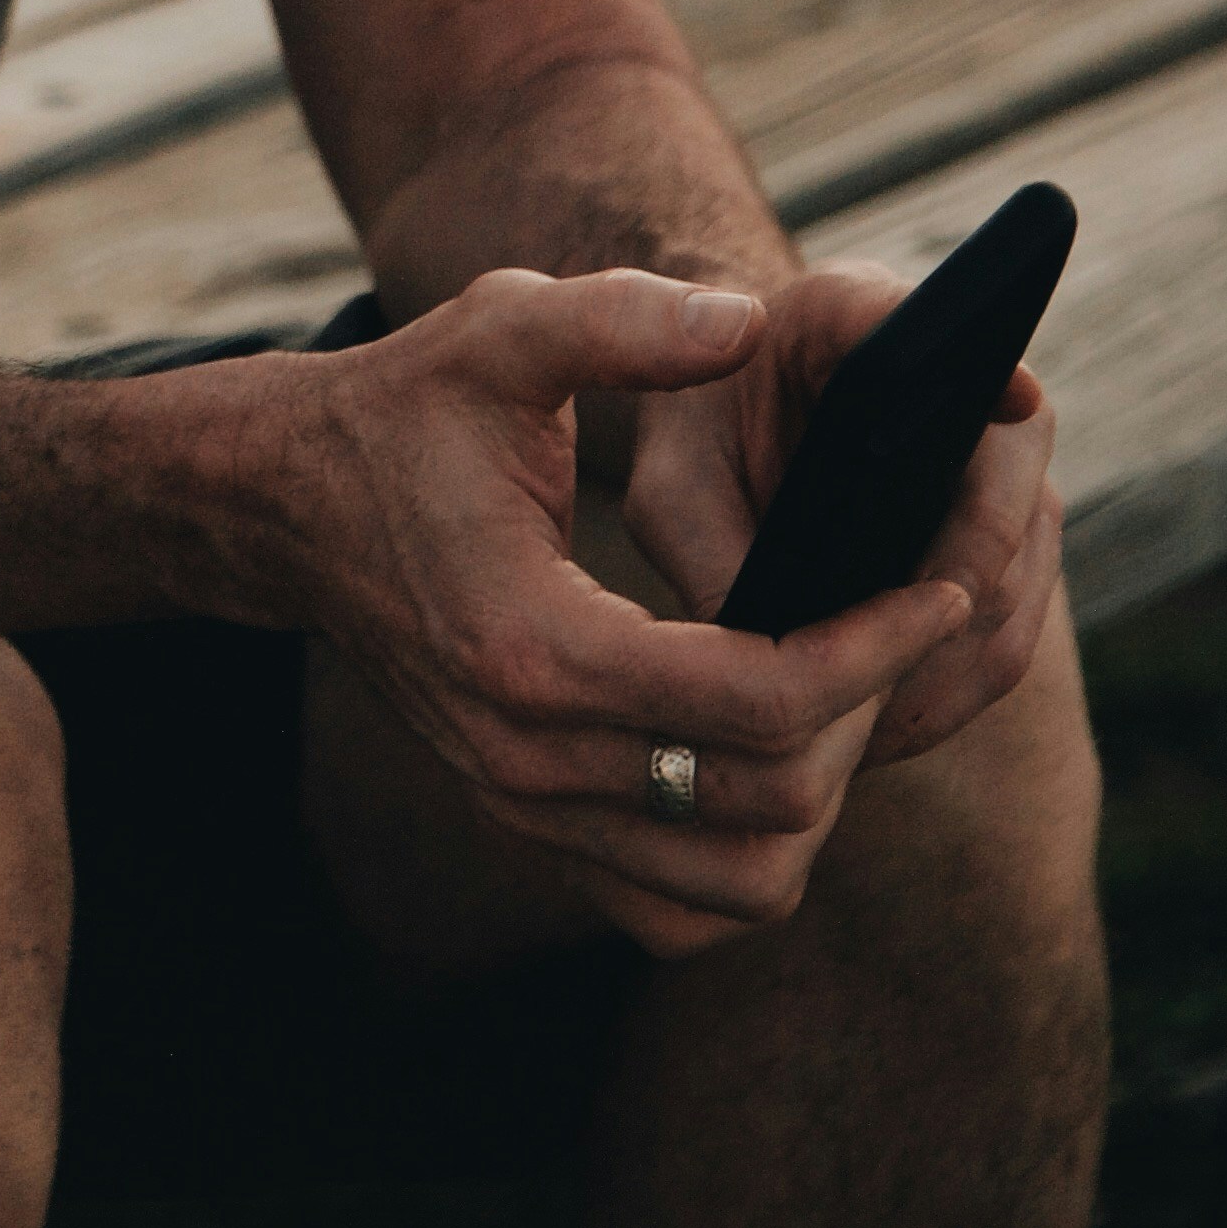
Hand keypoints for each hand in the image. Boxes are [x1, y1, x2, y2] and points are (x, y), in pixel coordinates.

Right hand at [285, 268, 972, 959]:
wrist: (288, 506)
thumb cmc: (406, 409)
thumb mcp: (499, 330)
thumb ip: (622, 320)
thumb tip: (750, 325)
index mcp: (535, 644)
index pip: (757, 701)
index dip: (874, 650)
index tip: (938, 590)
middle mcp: (529, 756)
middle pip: (768, 804)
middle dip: (862, 717)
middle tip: (903, 625)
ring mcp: (525, 807)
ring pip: (738, 887)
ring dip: (818, 800)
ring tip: (846, 690)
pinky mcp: (530, 824)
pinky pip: (679, 907)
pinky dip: (750, 855)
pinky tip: (772, 749)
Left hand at [623, 263, 1065, 772]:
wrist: (727, 429)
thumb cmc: (690, 441)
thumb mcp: (670, 484)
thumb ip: (702, 546)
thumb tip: (756, 651)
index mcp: (847, 316)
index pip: (918, 318)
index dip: (976, 352)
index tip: (1007, 387)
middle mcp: (952, 374)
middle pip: (1005, 486)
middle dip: (950, 602)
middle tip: (875, 694)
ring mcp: (996, 457)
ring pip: (1021, 572)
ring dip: (954, 663)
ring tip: (867, 740)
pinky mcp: (1009, 532)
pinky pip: (1012, 618)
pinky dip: (957, 681)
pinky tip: (885, 729)